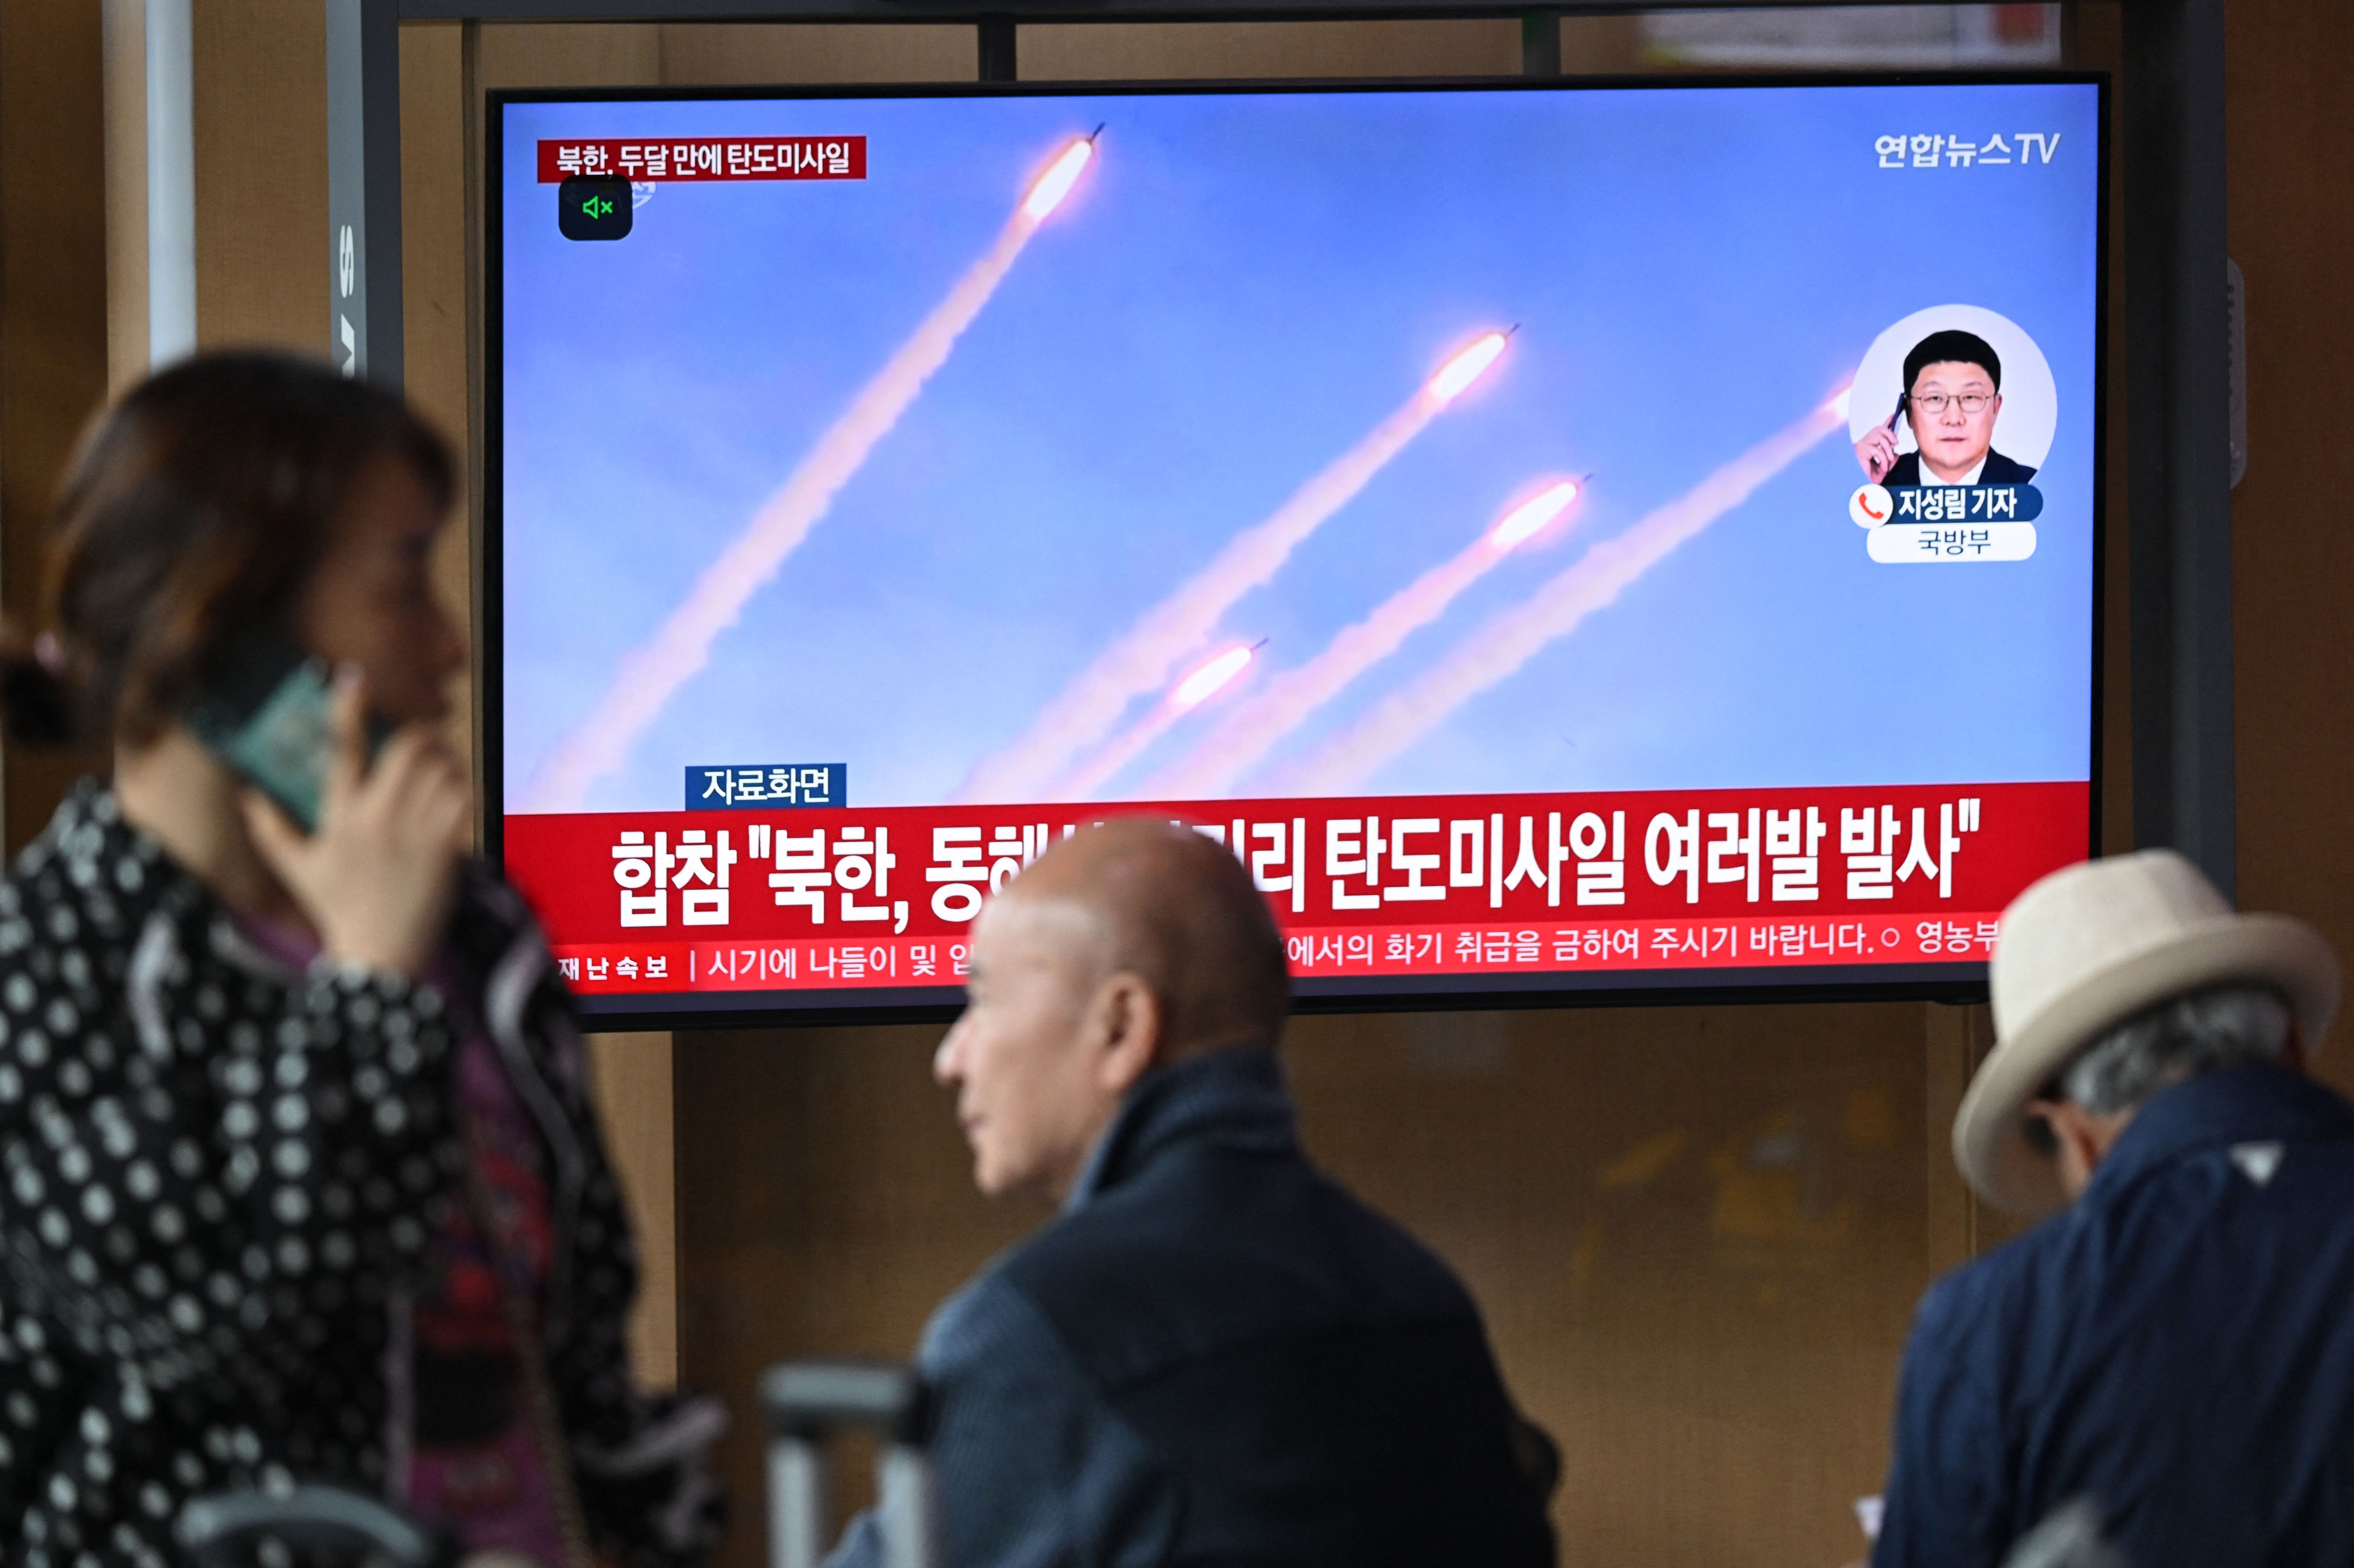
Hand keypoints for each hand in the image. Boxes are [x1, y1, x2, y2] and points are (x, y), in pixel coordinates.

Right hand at [242, 667, 469, 978]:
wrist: (380, 953)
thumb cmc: (337, 908)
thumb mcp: (296, 867)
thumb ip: (270, 827)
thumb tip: (247, 793)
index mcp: (341, 815)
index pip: (344, 749)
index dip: (348, 707)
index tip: (354, 677)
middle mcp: (379, 817)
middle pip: (408, 748)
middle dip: (418, 733)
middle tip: (418, 740)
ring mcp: (417, 831)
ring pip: (441, 768)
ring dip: (444, 758)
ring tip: (439, 765)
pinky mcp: (448, 847)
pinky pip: (464, 798)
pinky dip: (464, 787)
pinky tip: (456, 792)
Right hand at [1855, 426, 1897, 483]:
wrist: (1859, 486)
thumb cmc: (1866, 477)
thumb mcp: (1883, 469)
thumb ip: (1890, 461)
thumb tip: (1896, 454)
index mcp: (1869, 446)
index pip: (1879, 431)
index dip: (1887, 422)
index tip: (1893, 416)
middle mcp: (1865, 443)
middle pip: (1880, 429)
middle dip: (1891, 435)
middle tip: (1895, 444)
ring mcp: (1862, 446)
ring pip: (1880, 437)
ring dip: (1888, 449)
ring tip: (1888, 460)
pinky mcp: (1861, 451)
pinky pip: (1878, 451)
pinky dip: (1884, 460)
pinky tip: (1883, 468)